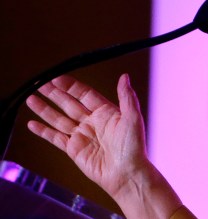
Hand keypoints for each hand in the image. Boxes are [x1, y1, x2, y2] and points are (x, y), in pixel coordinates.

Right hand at [26, 74, 184, 217]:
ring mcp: (82, 135)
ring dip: (45, 110)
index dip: (70, 86)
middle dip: (54, 94)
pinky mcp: (74, 149)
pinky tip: (32, 124)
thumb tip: (124, 77)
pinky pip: (55, 138)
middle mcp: (93, 122)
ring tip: (31, 99)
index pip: (85, 94)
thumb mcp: (133, 118)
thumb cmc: (134, 147)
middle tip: (41, 84)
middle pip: (69, 104)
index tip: (57, 79)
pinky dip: (43, 131)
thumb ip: (127, 97)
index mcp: (106, 112)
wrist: (127, 174)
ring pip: (59, 119)